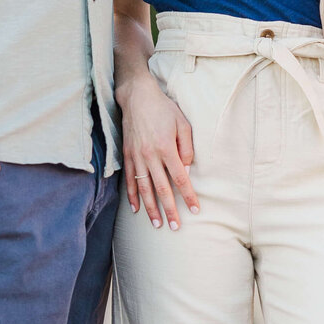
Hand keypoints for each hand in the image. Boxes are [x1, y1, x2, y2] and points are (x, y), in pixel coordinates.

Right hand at [119, 70, 197, 229]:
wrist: (137, 96)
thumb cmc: (164, 109)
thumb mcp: (183, 123)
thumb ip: (187, 148)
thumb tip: (187, 170)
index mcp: (167, 148)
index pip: (181, 178)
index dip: (188, 196)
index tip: (195, 210)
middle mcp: (151, 155)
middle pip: (162, 189)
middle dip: (170, 210)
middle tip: (175, 227)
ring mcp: (137, 156)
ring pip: (144, 188)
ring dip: (151, 208)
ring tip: (157, 224)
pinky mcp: (127, 155)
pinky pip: (130, 180)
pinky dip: (132, 196)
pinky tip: (136, 209)